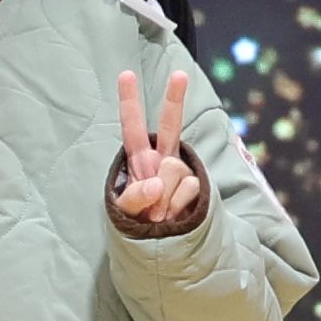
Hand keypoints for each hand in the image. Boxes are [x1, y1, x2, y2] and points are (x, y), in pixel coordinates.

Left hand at [107, 63, 206, 235]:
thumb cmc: (138, 223)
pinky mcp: (196, 186)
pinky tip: (173, 215)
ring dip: (163, 198)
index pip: (132, 127)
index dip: (129, 102)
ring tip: (157, 214)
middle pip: (170, 125)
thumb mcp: (125, 211)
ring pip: (173, 169)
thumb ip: (134, 197)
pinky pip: (187, 188)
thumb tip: (157, 183)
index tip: (126, 74)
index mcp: (138, 159)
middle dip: (174, 99)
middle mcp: (161, 159)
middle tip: (180, 74)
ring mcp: (180, 171)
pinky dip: (176, 205)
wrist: (164, 245)